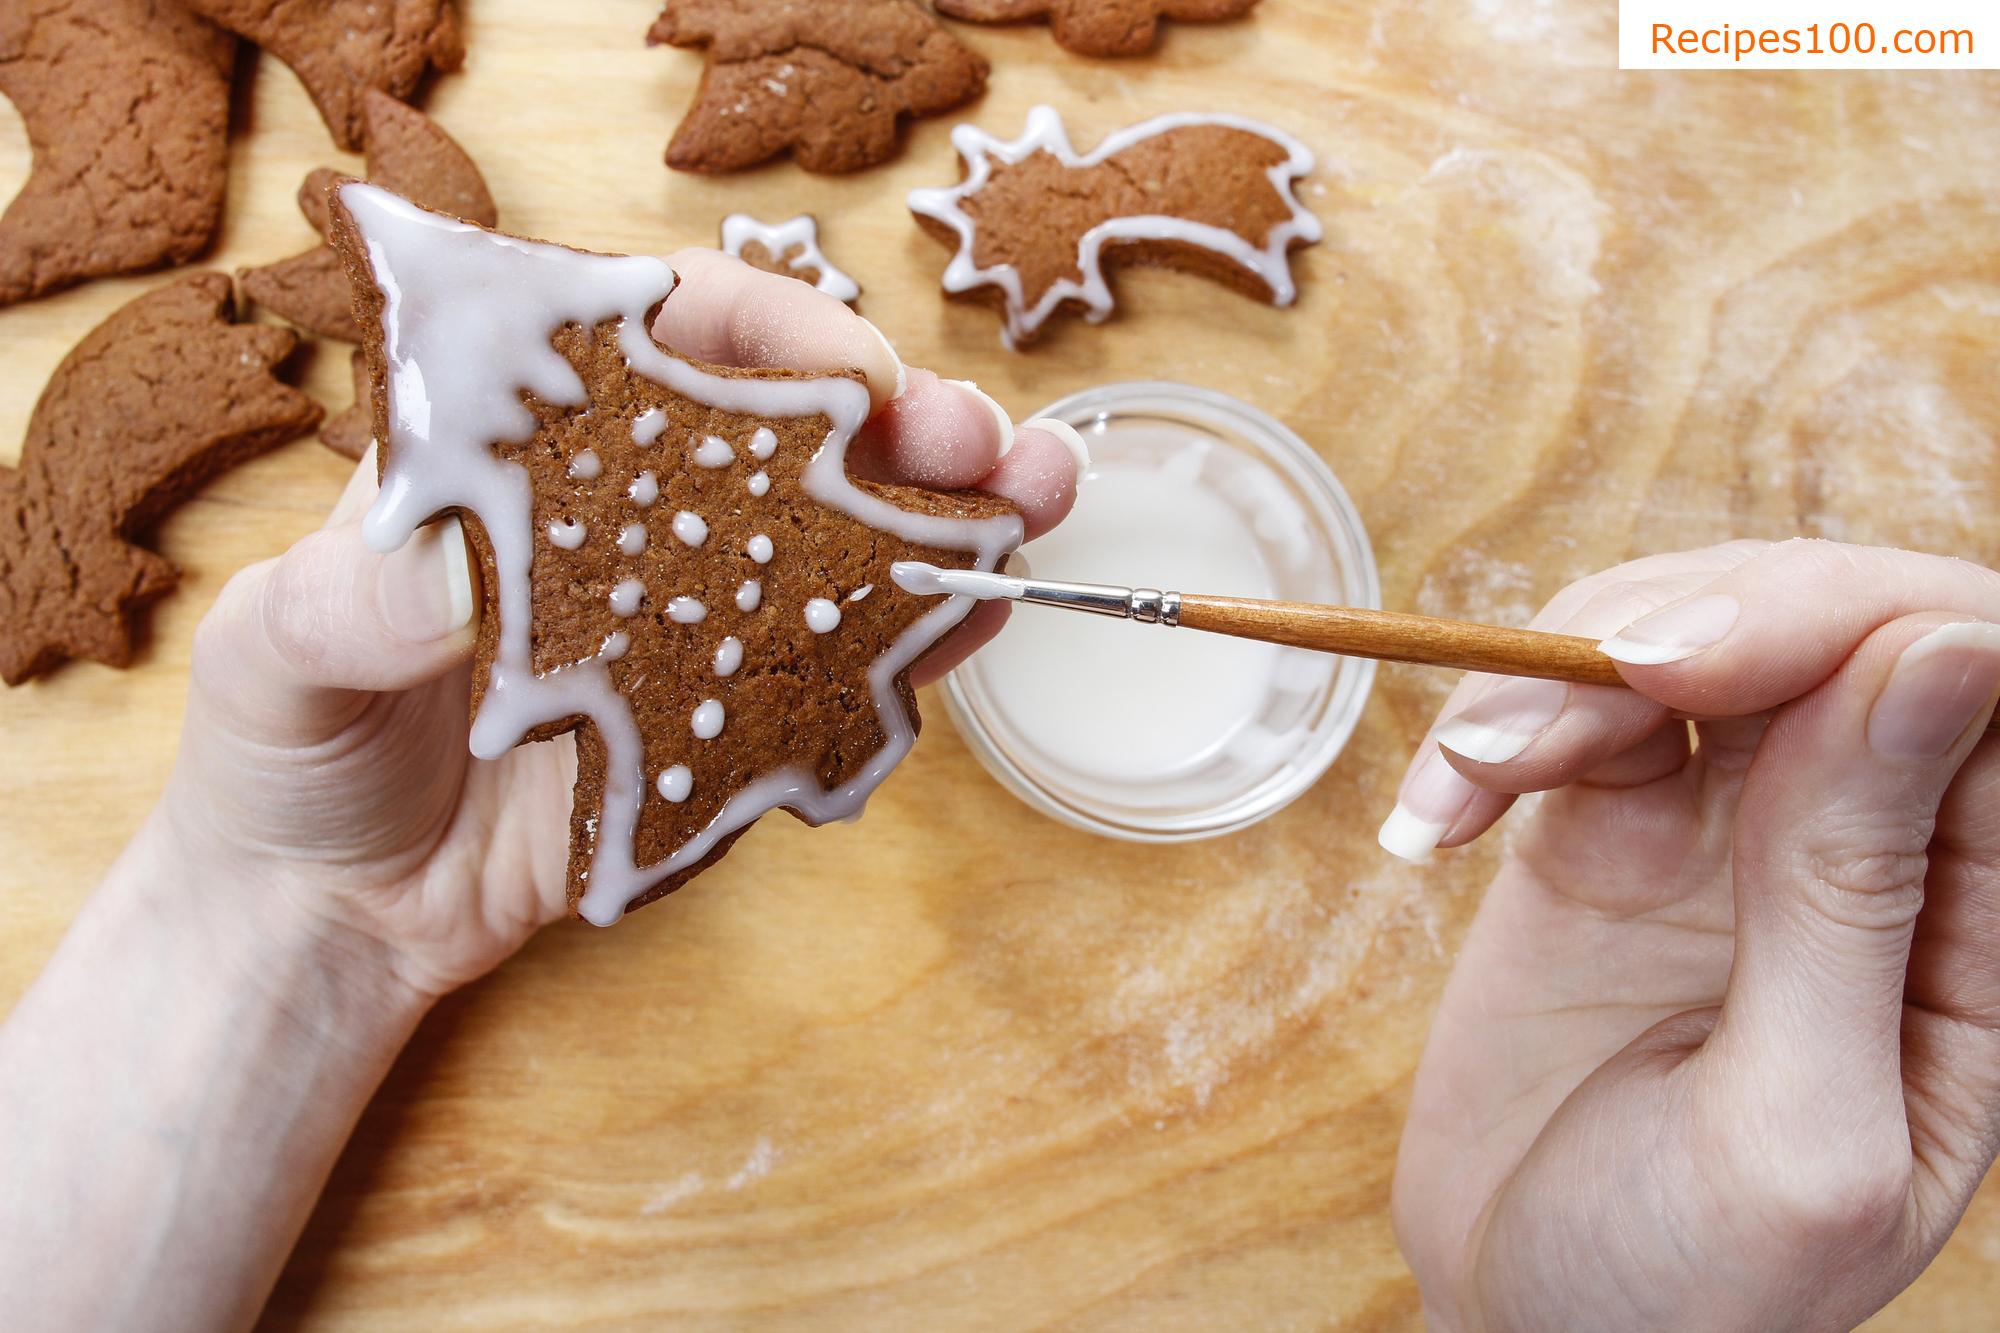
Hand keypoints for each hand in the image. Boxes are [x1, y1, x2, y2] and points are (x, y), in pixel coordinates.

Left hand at [166, 252, 1082, 998]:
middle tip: (976, 441)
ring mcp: (696, 619)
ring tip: (1035, 500)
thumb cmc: (286, 747)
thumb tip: (485, 559)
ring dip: (944, 512)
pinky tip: (977, 618)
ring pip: (840, 541)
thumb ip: (370, 593)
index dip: (769, 330)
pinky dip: (916, 641)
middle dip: (898, 419)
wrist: (326, 913)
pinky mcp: (729, 724)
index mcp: (531, 448)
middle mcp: (635, 514)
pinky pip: (839, 674)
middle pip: (786, 431)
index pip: (663, 335)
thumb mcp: (285, 647)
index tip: (844, 370)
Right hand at [1385, 539, 1999, 1329]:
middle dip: (1694, 619)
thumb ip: (1856, 894)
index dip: (1849, 623)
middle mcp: (1868, 849)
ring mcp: (1730, 832)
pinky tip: (1434, 823)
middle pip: (1824, 628)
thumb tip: (1941, 652)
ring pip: (1684, 640)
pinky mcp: (1603, 837)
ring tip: (1472, 774)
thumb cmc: (1698, 1295)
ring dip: (1564, 674)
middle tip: (1576, 689)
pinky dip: (1488, 737)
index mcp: (1980, 925)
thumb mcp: (1795, 1123)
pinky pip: (1565, 720)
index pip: (1971, 680)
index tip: (1693, 664)